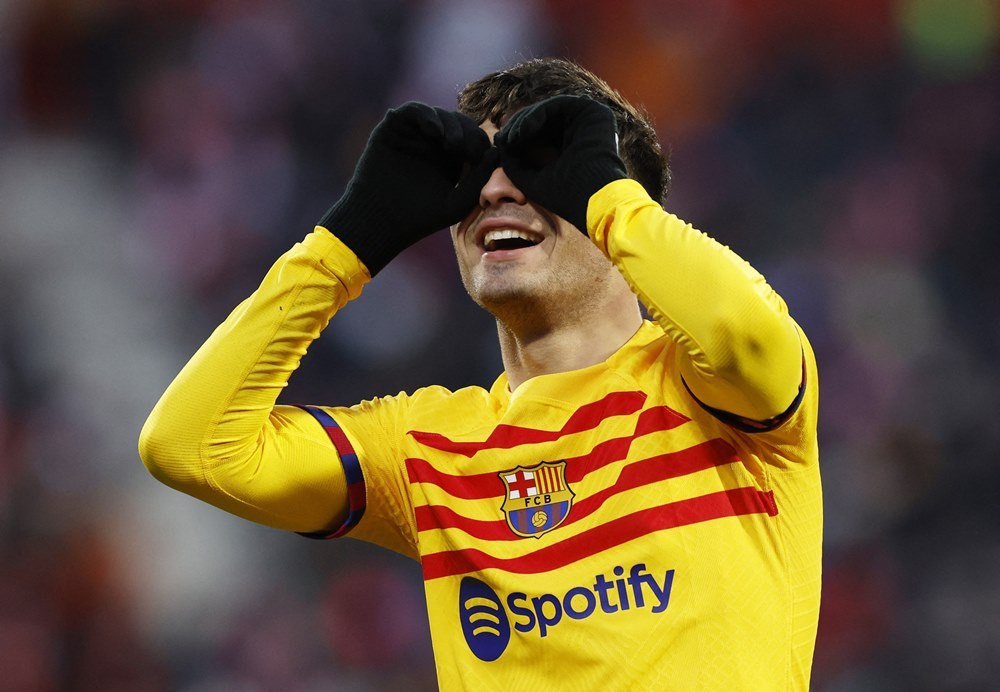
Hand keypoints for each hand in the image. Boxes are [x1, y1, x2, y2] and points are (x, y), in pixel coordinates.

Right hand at [320, 102, 493, 274]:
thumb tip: (497, 151)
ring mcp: (412, 135)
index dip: (479, 142)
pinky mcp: (393, 129)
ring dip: (448, 124)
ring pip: (437, 115)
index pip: (471, 138)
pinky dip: (425, 115)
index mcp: (450, 159)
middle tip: (463, 149)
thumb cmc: (420, 218)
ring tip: (449, 143)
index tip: (478, 157)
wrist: (382, 221)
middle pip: (457, 122)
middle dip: (465, 132)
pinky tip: (432, 130)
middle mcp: (431, 144)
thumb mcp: (458, 201)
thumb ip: (479, 178)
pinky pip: (412, 111)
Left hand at [495, 95, 626, 234]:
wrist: (592, 199)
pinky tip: (522, 131)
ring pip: (547, 111)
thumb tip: (500, 144)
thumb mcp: (531, 179)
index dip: (519, 136)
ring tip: (511, 138)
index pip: (541, 134)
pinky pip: (556, 105)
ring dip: (524, 122)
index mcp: (571, 147)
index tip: (501, 144)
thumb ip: (515, 164)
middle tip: (502, 139)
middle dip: (518, 127)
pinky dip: (536, 115)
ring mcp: (587, 121)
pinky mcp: (593, 111)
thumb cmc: (565, 196)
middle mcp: (581, 132)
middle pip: (543, 120)